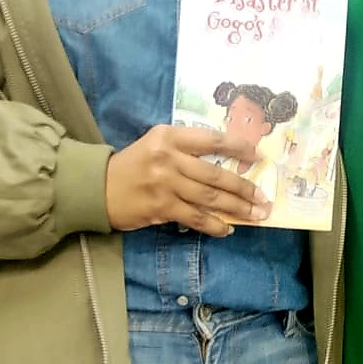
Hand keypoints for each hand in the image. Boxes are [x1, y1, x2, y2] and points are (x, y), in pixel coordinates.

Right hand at [104, 124, 271, 236]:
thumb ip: (187, 147)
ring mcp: (165, 184)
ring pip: (210, 197)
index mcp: (170, 136)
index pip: (213, 140)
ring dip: (236, 208)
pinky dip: (214, 224)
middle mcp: (169, 158)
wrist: (98, 187)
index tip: (258, 157)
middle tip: (264, 198)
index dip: (239, 148)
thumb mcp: (158, 142)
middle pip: (215, 174)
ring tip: (256, 214)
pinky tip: (228, 228)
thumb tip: (226, 161)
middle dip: (244, 187)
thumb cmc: (134, 163)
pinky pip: (195, 217)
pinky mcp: (160, 208)